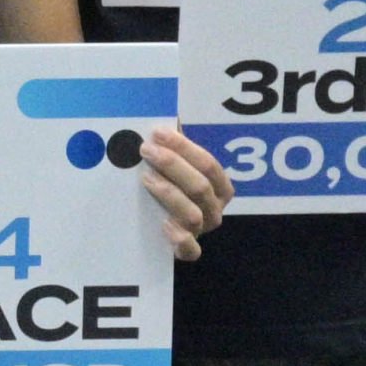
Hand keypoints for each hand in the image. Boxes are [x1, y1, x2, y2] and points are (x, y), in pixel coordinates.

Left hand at [136, 127, 229, 259]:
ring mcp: (202, 231)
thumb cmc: (170, 186)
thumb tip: (166, 114)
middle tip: (146, 150)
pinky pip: (190, 250)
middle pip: (200, 186)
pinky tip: (162, 223)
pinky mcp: (187, 251)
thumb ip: (174, 145)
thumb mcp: (175, 165)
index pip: (208, 164)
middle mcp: (214, 210)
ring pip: (192, 214)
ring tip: (146, 178)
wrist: (159, 228)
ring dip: (169, 194)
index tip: (158, 133)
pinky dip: (180, 238)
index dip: (184, 147)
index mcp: (219, 187)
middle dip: (173, 165)